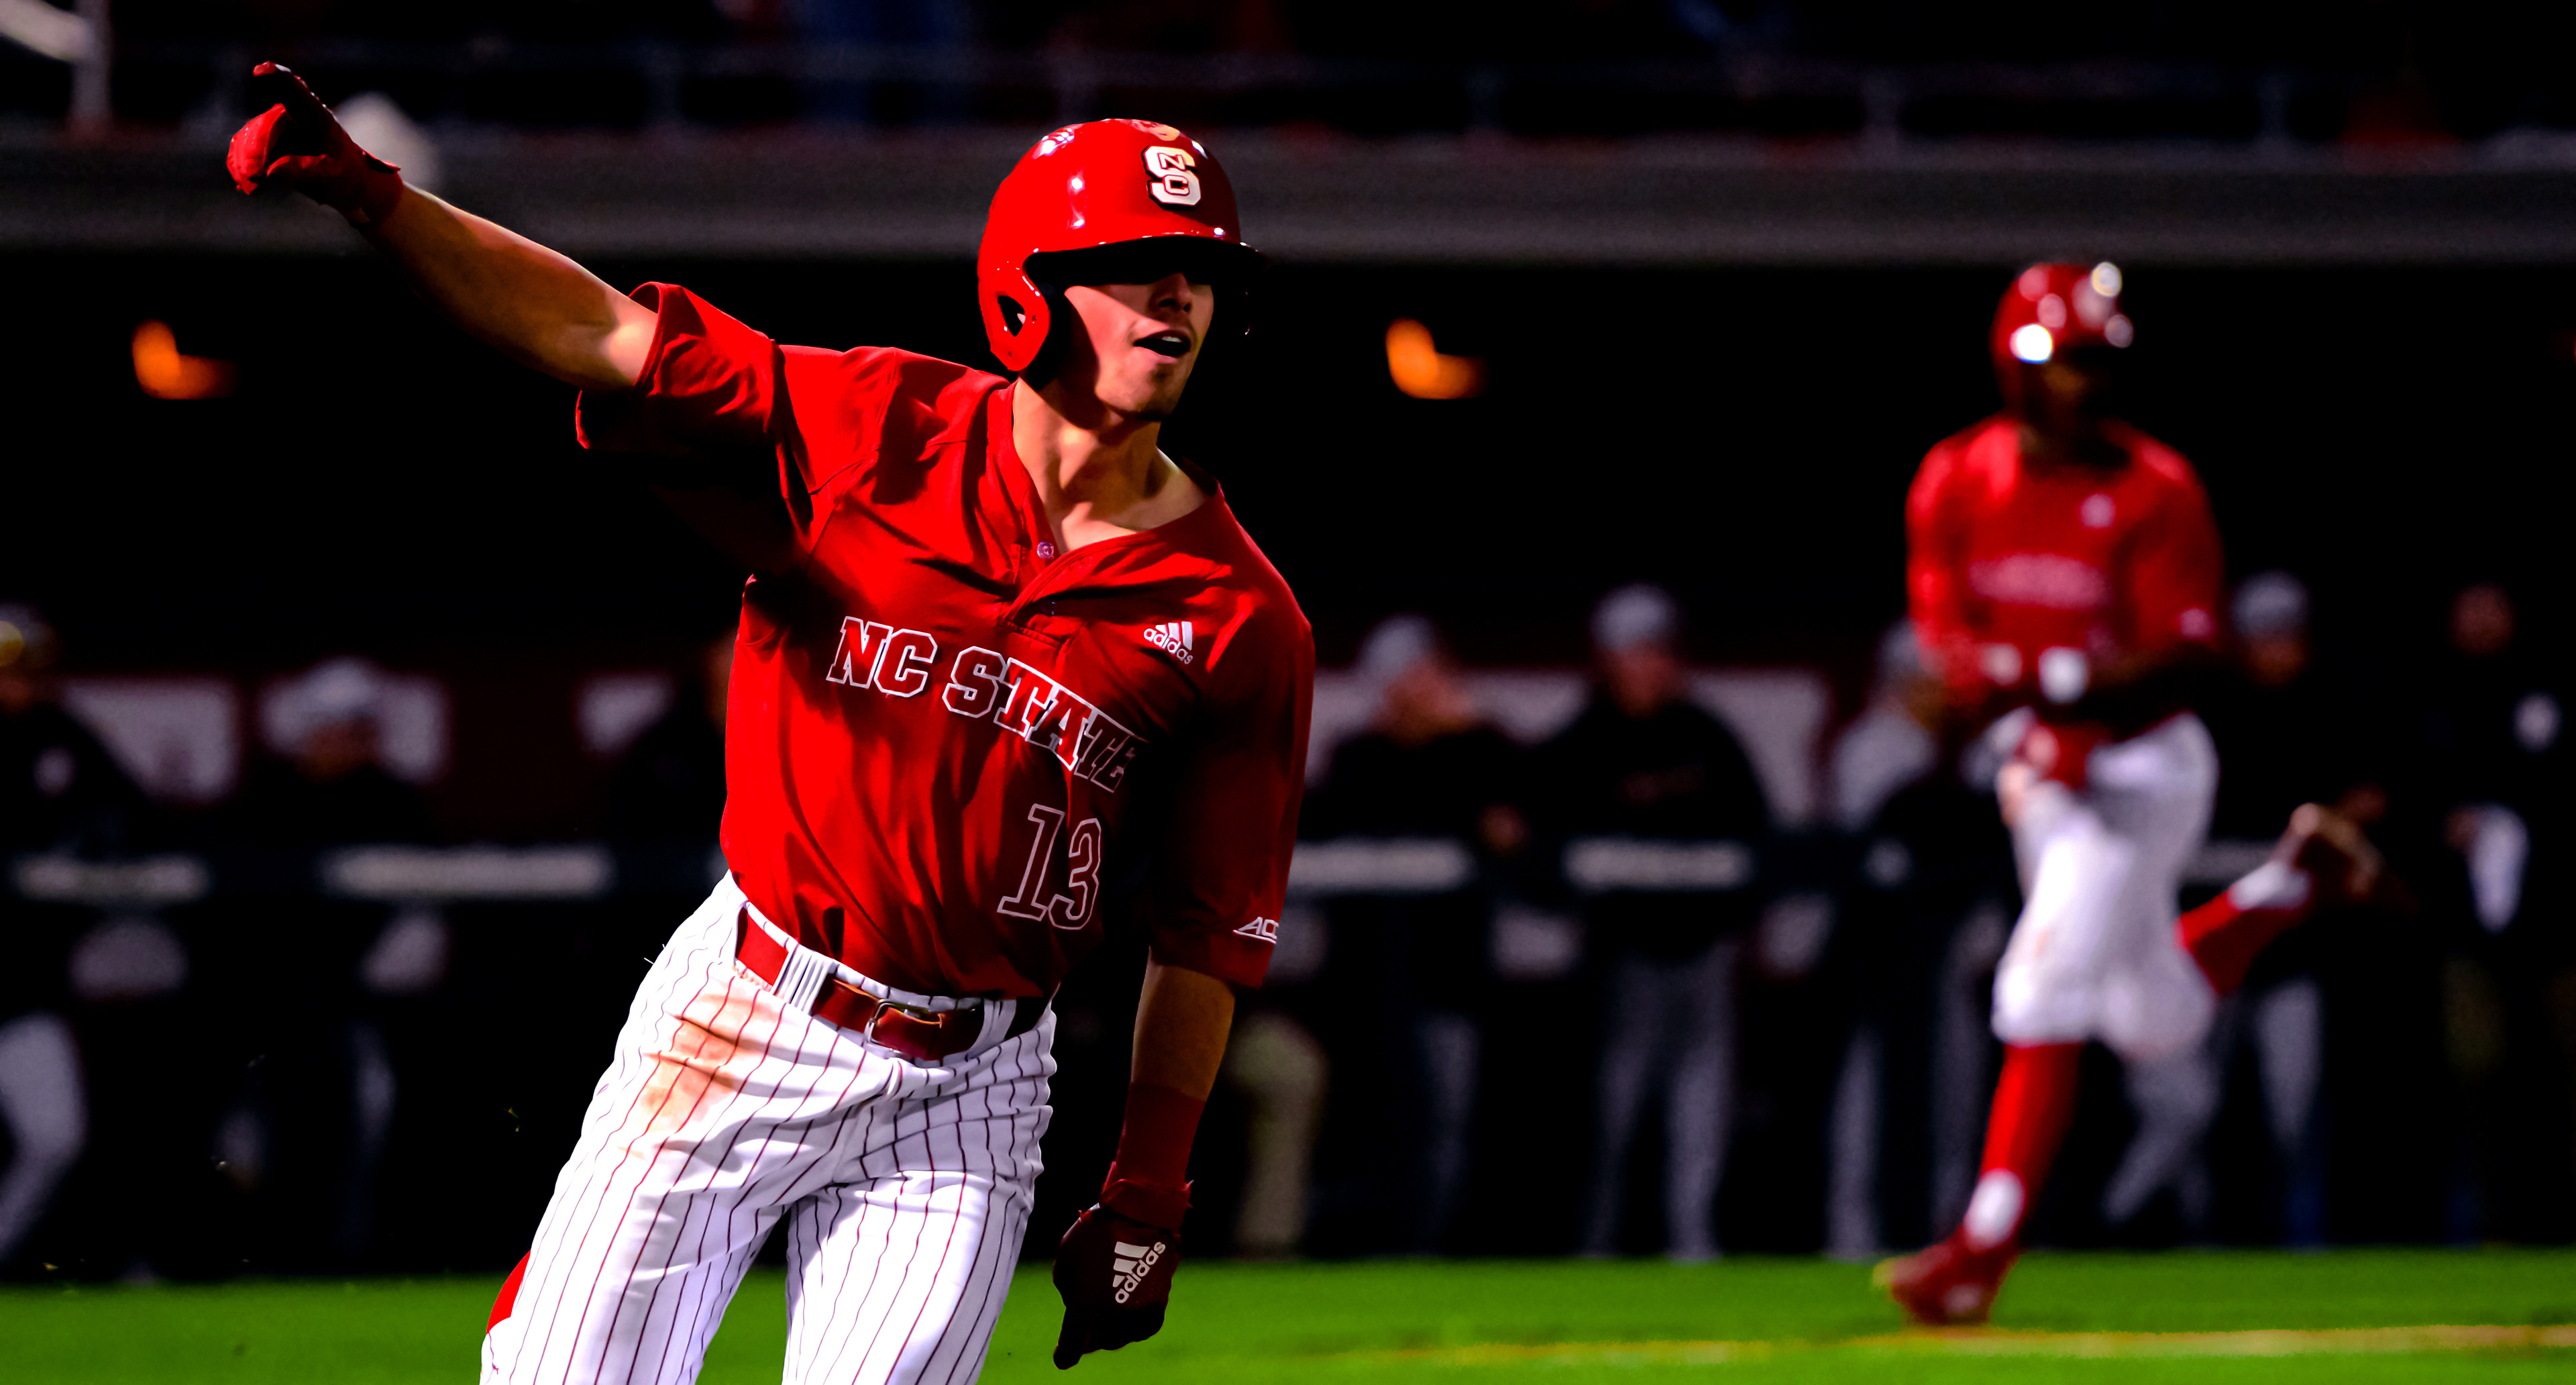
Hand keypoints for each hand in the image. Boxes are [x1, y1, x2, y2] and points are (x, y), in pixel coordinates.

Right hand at [226, 62, 404, 224]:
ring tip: (251, 188)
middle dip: (254, 152)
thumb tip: (272, 171)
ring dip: (244, 163)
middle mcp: (291, 116)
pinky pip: (243, 151)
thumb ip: (306, 170)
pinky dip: (240, 167)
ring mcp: (275, 128)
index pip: (295, 91)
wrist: (343, 183)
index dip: (278, 78)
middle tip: (253, 179)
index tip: (261, 70)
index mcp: (314, 114)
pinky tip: (244, 186)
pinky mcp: (264, 144)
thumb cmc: (344, 174)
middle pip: (264, 126)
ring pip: (248, 138)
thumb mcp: (332, 174)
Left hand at [1051, 1195, 1182, 1368]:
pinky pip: (1142, 1328)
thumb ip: (1068, 1288)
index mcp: (1086, 1307)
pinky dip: (1132, 1327)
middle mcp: (1112, 1316)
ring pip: (1121, 1338)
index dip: (1065, 1355)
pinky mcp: (1158, 1303)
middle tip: (1083, 1332)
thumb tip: (1077, 1304)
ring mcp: (1137, 1311)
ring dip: (1109, 1333)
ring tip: (1104, 1321)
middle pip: (1097, 1342)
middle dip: (1087, 1338)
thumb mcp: (1066, 1257)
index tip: (1062, 1357)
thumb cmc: (1096, 1229)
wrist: (1139, 1210)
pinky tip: (1125, 1317)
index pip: (1071, 1347)